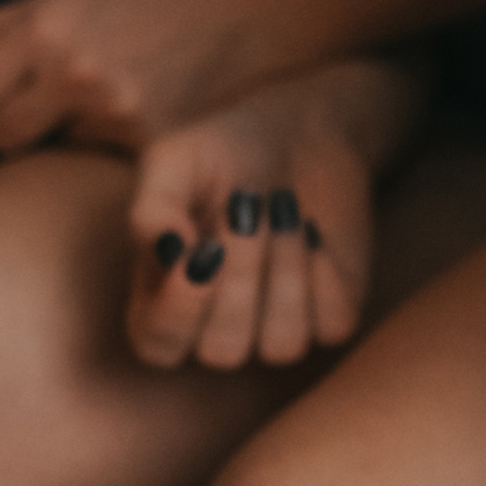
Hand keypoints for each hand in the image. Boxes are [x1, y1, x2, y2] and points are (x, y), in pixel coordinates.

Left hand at [0, 0, 255, 156]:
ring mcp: (113, 109)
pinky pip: (95, 163)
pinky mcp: (150, 142)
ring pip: (46, 154)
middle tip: (20, 128)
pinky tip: (126, 122)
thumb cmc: (143, 1)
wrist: (245, 11)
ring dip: (53, 141)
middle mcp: (72, 67)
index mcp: (43, 25)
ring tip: (85, 115)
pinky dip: (101, 149)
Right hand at [125, 61, 421, 371]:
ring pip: (281, 345)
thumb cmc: (222, 152)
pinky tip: (313, 234)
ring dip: (285, 269)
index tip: (203, 255)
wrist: (301, 134)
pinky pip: (331, 326)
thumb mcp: (174, 162)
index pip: (159, 346)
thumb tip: (168, 255)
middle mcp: (214, 329)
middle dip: (242, 276)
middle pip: (223, 350)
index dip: (179, 313)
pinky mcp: (329, 318)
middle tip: (249, 207)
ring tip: (283, 211)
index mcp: (161, 302)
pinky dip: (325, 274)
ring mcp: (274, 329)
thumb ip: (154, 210)